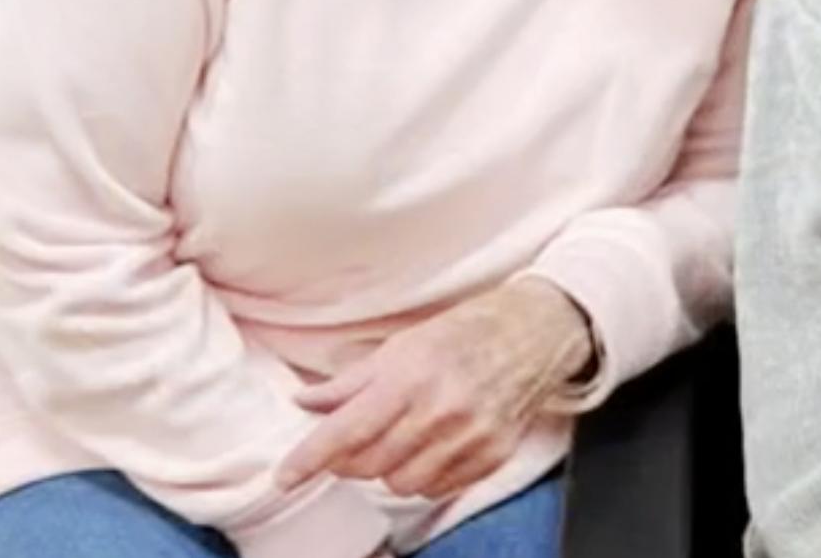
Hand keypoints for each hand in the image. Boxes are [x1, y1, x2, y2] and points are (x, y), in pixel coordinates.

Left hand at [280, 278, 594, 500]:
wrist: (536, 332)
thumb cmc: (466, 332)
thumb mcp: (403, 345)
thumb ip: (352, 381)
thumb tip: (305, 403)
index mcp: (411, 377)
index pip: (347, 431)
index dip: (309, 459)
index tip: (284, 478)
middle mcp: (441, 410)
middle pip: (368, 464)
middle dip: (348, 460)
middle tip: (351, 443)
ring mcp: (471, 436)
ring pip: (400, 483)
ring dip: (387, 470)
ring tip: (397, 443)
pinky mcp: (492, 454)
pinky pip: (437, 488)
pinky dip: (422, 476)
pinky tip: (429, 449)